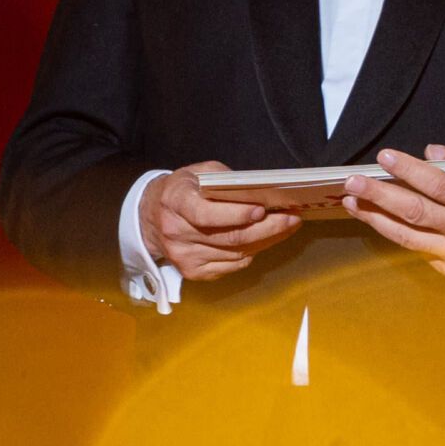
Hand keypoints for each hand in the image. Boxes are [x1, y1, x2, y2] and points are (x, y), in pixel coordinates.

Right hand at [138, 161, 301, 280]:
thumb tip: (262, 191)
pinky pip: (232, 265)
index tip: (262, 210)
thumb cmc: (183, 190)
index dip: (237, 214)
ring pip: (236, 253)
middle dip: (268, 228)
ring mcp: (184, 257)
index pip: (206, 214)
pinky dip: (253, 252)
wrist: (152, 218)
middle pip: (230, 237)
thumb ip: (226, 180)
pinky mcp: (193, 272)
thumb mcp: (200, 173)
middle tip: (292, 218)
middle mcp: (177, 233)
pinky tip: (265, 239)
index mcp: (176, 202)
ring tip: (287, 226)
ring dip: (267, 240)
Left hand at [343, 145, 444, 283]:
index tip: (384, 158)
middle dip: (378, 195)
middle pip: (413, 211)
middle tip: (352, 183)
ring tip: (353, 204)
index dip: (407, 170)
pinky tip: (381, 220)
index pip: (436, 183)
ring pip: (407, 236)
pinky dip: (398, 234)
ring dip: (376, 218)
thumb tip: (431, 152)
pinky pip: (419, 249)